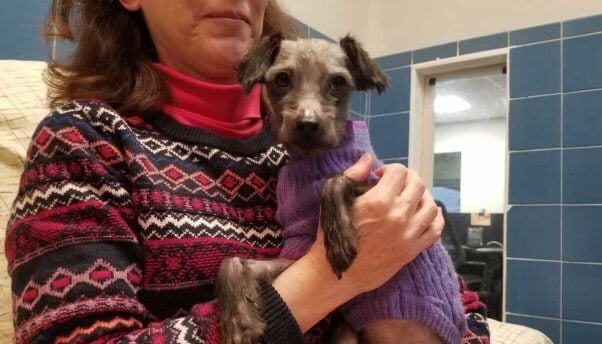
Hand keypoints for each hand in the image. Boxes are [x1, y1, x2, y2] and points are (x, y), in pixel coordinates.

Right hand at [310, 153, 443, 294]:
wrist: (335, 272)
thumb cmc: (332, 234)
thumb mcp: (334, 198)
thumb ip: (353, 175)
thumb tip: (368, 158)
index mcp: (378, 201)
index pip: (399, 172)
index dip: (390, 168)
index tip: (380, 176)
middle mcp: (398, 216)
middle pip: (418, 185)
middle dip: (408, 179)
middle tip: (396, 184)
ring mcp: (408, 235)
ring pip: (430, 206)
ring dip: (423, 196)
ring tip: (411, 198)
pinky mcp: (412, 251)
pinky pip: (435, 230)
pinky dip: (435, 219)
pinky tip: (427, 214)